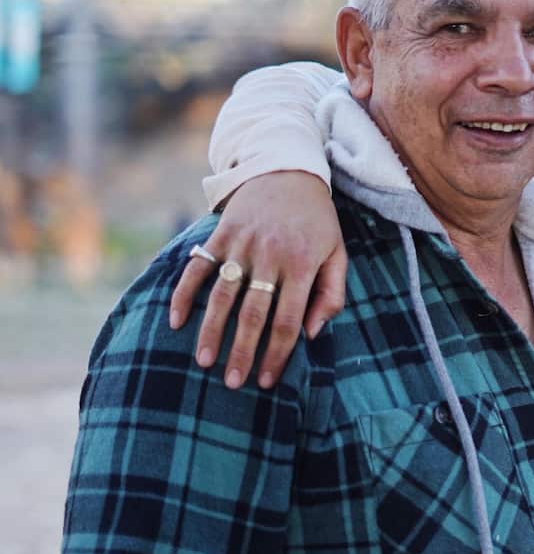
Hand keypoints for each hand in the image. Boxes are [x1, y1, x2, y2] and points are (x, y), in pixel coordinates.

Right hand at [169, 171, 345, 388]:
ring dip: (211, 331)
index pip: (289, 320)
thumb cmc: (317, 221)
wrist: (289, 170)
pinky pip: (198, 267)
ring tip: (204, 362)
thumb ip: (332, 293)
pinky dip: (184, 293)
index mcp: (304, 265)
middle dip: (242, 352)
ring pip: (223, 295)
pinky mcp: (221, 233)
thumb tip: (312, 334)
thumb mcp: (337, 253)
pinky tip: (177, 321)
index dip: (277, 354)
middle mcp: (271, 256)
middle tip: (232, 383)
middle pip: (254, 314)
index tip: (266, 380)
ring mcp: (243, 244)